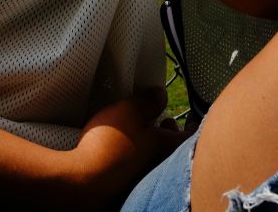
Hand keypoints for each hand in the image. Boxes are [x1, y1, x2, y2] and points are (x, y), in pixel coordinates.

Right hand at [68, 88, 191, 209]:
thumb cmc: (110, 145)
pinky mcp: (123, 182)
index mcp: (164, 147)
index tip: (193, 118)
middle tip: (167, 121)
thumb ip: (147, 102)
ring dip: (152, 142)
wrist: (84, 181)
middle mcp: (157, 165)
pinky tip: (125, 145)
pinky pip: (137, 165)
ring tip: (144, 129)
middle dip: (170, 133)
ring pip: (154, 157)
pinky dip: (136, 153)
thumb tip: (161, 94)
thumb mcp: (129, 111)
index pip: (188, 137)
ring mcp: (140, 176)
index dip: (192, 126)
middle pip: (171, 149)